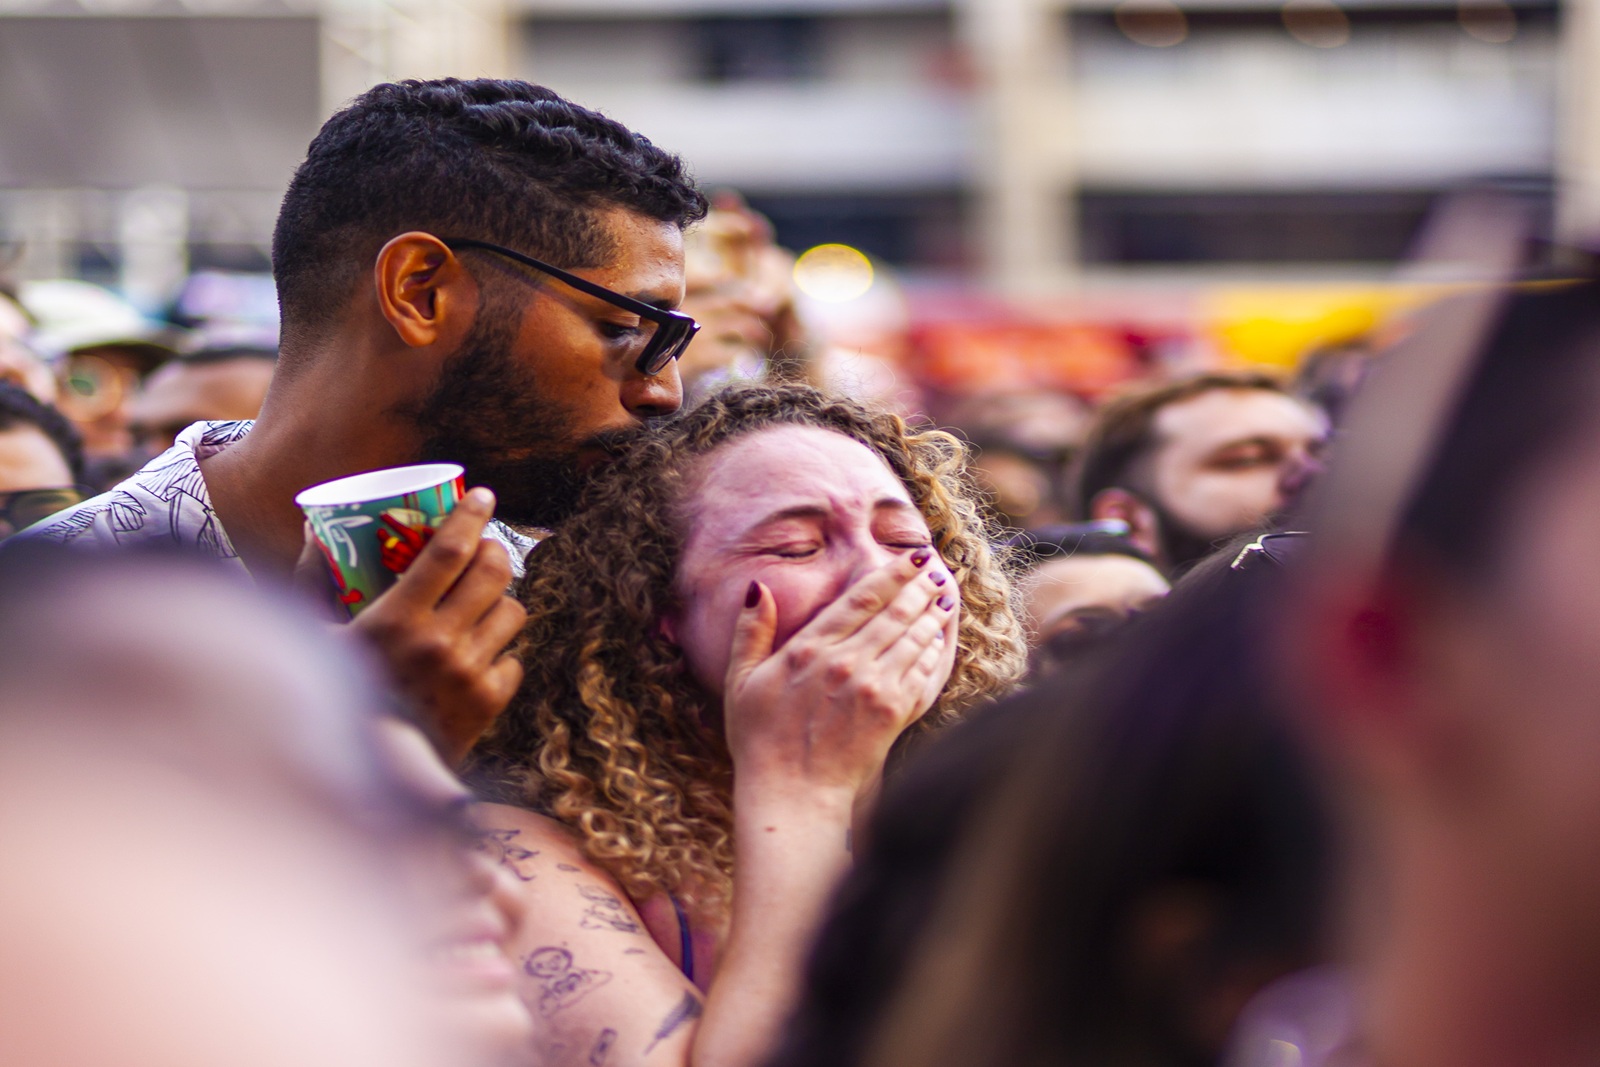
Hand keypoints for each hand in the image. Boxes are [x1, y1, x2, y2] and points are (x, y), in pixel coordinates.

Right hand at [338, 487, 526, 766]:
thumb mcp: (313, 638)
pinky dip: (502, 655)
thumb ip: (311, 585)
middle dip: (496, 551)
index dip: (470, 515)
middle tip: (487, 549)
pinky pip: (514, 660)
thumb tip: (315, 534)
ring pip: (513, 612)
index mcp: (396, 620)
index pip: (448, 551)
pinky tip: (483, 655)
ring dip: (502, 601)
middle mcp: (439, 642)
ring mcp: (469, 673)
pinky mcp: (489, 703)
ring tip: (487, 603)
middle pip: (493, 573)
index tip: (482, 494)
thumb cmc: (332, 698)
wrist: (367, 770)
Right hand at [722, 550, 958, 800]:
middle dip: (919, 587)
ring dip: (932, 614)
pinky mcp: (891, 713)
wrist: (792, 794)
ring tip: (945, 598)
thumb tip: (758, 588)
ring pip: (913, 638)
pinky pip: (921, 673)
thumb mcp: (741, 681)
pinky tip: (939, 642)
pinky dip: (933, 653)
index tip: (914, 557)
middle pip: (895, 612)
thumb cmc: (760, 741)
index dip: (893, 573)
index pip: (861, 597)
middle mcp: (844, 662)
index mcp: (808, 648)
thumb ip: (751, 632)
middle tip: (937, 570)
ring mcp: (871, 687)